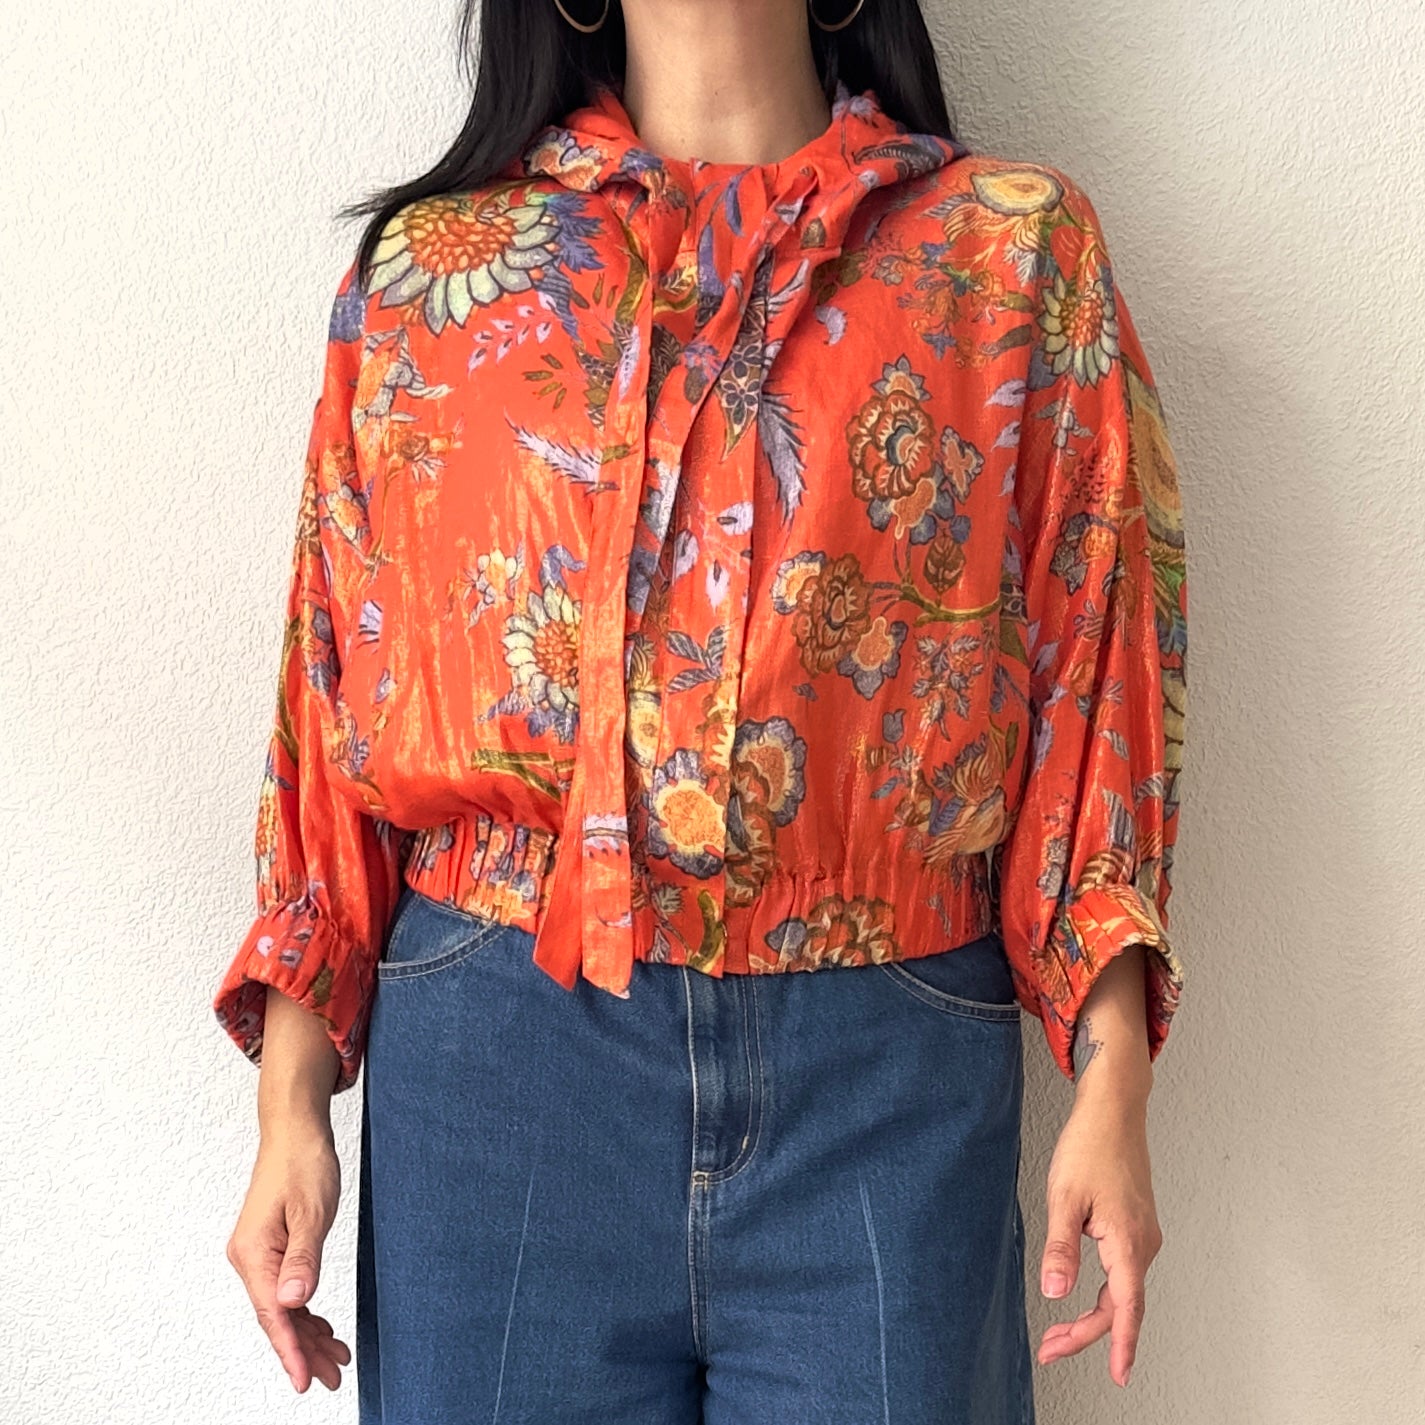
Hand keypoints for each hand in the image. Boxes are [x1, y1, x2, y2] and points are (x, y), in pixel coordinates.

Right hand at [225, 1121, 349, 1392]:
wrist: (294, 1131)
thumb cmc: (302, 1162)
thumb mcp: (311, 1210)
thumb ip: (303, 1258)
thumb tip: (293, 1301)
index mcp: (253, 1253)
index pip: (272, 1314)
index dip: (290, 1350)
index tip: (305, 1379)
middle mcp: (250, 1259)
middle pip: (277, 1317)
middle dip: (305, 1350)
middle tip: (333, 1374)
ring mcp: (259, 1255)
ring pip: (283, 1308)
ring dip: (307, 1333)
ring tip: (335, 1357)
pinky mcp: (271, 1248)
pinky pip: (285, 1291)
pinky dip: (304, 1311)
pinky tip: (321, 1326)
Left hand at [1036, 1087, 1161, 1387]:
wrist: (1113, 1111)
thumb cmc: (1090, 1145)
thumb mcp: (1063, 1197)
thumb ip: (1060, 1248)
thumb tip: (1055, 1292)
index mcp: (1128, 1241)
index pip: (1126, 1308)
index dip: (1121, 1347)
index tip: (1119, 1377)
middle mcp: (1143, 1243)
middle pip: (1121, 1306)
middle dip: (1086, 1334)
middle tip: (1050, 1349)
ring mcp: (1143, 1235)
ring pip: (1123, 1291)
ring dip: (1094, 1316)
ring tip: (1058, 1333)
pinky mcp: (1137, 1226)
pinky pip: (1125, 1273)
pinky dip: (1105, 1294)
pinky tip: (1084, 1298)